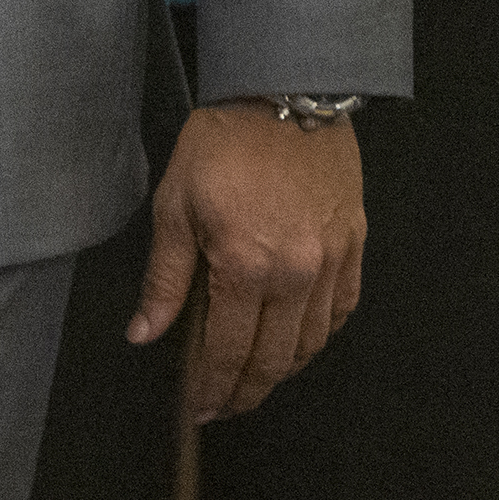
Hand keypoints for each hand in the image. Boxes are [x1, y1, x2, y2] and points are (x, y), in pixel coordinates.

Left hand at [129, 100, 366, 423]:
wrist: (285, 91)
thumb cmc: (226, 141)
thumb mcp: (175, 205)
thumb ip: (165, 279)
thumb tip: (145, 333)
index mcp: (246, 266)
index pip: (228, 352)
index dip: (211, 389)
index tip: (199, 408)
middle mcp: (296, 273)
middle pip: (272, 359)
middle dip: (245, 392)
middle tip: (224, 406)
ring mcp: (331, 261)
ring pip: (310, 342)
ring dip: (281, 370)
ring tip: (255, 378)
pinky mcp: (353, 244)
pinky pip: (342, 309)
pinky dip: (320, 334)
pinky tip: (300, 340)